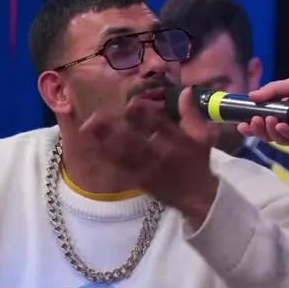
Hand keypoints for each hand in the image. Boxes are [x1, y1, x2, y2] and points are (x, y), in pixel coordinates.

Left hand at [81, 86, 218, 224]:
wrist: (196, 196)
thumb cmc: (198, 162)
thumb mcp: (202, 137)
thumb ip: (191, 114)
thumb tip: (185, 91)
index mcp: (176, 142)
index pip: (159, 124)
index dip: (144, 113)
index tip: (132, 102)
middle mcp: (159, 155)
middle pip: (133, 140)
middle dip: (114, 129)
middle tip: (95, 117)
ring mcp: (148, 169)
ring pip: (123, 154)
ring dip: (104, 142)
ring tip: (86, 130)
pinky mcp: (140, 180)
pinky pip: (120, 168)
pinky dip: (107, 157)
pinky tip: (93, 148)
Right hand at [238, 73, 288, 145]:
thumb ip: (272, 91)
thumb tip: (251, 96)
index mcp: (282, 112)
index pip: (263, 122)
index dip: (251, 124)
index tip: (241, 123)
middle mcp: (288, 124)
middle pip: (268, 134)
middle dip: (258, 129)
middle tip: (254, 121)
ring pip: (278, 139)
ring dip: (270, 131)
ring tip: (268, 120)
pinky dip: (286, 134)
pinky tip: (281, 126)